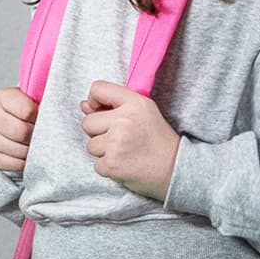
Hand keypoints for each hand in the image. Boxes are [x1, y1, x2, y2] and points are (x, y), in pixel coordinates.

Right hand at [0, 86, 38, 172]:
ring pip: (18, 150)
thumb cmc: (25, 112)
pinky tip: (28, 154)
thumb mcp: (33, 100)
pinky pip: (15, 163)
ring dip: (32, 149)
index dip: (39, 116)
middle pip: (21, 132)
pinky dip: (25, 161)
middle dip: (36, 135)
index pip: (27, 110)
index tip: (44, 117)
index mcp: (3, 97)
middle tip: (42, 133)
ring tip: (36, 143)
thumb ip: (43, 101)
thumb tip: (61, 109)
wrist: (9, 128)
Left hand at [79, 80, 179, 201]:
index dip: (94, 100)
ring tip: (125, 152)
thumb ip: (113, 105)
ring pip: (90, 145)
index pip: (98, 88)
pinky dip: (108, 167)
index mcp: (135, 103)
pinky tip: (126, 164)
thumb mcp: (144, 113)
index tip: (101, 111)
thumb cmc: (158, 140)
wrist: (176, 169)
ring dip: (104, 151)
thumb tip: (83, 105)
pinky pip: (96, 164)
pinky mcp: (112, 164)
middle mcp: (124, 121)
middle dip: (99, 132)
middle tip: (121, 139)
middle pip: (87, 122)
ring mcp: (117, 143)